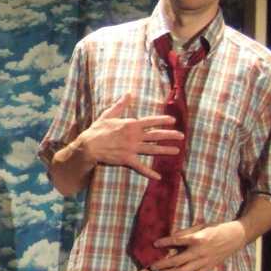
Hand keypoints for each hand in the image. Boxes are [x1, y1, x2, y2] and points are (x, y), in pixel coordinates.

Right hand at [53, 93, 182, 179]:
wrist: (89, 146)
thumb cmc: (98, 129)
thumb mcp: (109, 114)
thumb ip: (121, 105)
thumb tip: (129, 93)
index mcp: (131, 124)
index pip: (151, 121)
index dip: (163, 120)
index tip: (173, 120)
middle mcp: (134, 136)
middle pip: (156, 135)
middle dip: (170, 135)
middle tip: (181, 136)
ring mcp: (132, 148)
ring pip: (152, 149)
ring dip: (165, 150)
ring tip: (176, 151)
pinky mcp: (127, 159)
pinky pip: (140, 167)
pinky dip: (149, 172)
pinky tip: (158, 176)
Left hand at [149, 220, 247, 270]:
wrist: (236, 236)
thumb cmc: (216, 229)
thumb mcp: (200, 226)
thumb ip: (185, 233)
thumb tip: (170, 239)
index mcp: (197, 239)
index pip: (177, 241)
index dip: (164, 243)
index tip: (154, 244)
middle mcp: (199, 252)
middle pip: (176, 261)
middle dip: (162, 265)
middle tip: (152, 267)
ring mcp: (204, 262)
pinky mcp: (208, 268)